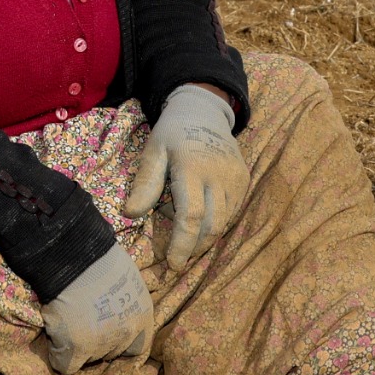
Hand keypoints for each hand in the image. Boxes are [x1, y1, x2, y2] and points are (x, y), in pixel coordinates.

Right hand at [38, 243, 153, 374]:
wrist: (71, 255)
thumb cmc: (96, 258)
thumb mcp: (124, 278)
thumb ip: (123, 301)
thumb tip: (113, 309)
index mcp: (142, 316)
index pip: (138, 347)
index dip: (120, 342)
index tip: (107, 333)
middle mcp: (126, 334)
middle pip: (110, 353)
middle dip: (98, 342)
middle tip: (82, 321)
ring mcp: (101, 344)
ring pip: (87, 359)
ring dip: (77, 345)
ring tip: (66, 320)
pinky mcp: (75, 348)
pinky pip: (65, 365)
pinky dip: (58, 354)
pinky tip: (54, 335)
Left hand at [125, 84, 247, 270]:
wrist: (205, 110)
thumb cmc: (173, 132)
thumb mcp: (154, 151)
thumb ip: (145, 183)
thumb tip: (130, 214)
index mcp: (192, 167)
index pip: (191, 217)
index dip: (181, 244)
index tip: (172, 264)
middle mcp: (218, 175)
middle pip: (211, 226)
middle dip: (194, 248)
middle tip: (178, 260)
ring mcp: (235, 179)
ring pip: (223, 222)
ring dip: (205, 238)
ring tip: (187, 239)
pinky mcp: (244, 180)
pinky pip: (232, 212)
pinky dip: (216, 223)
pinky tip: (201, 220)